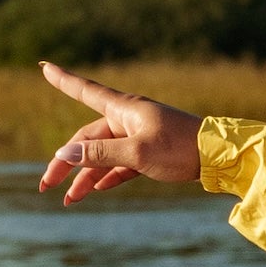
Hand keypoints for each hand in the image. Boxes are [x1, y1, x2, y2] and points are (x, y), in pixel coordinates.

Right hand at [35, 62, 204, 203]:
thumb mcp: (137, 153)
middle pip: (87, 138)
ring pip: (103, 155)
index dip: (63, 80)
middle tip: (45, 186)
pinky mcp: (151, 152)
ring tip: (68, 200)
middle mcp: (129, 119)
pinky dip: (108, 176)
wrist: (221, 157)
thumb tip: (63, 154)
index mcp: (124, 109)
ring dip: (86, 176)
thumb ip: (99, 154)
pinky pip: (121, 164)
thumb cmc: (180, 148)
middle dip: (65, 163)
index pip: (86, 91)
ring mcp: (139, 135)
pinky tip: (96, 190)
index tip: (44, 66)